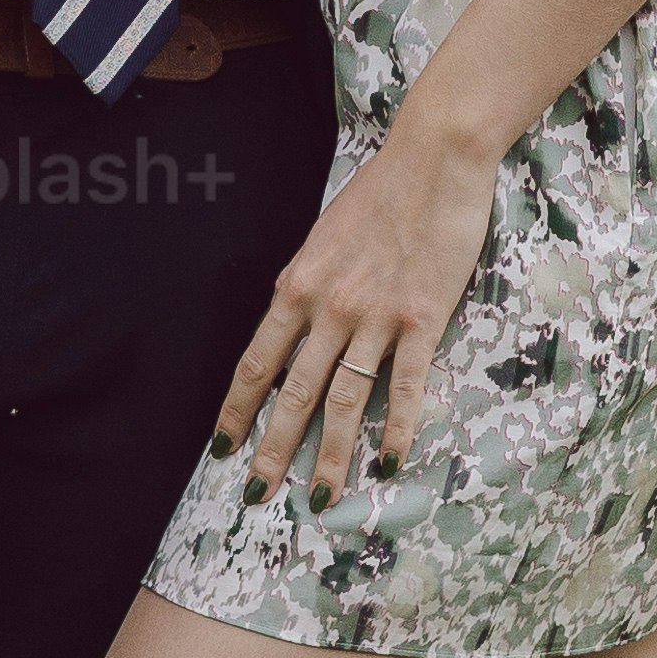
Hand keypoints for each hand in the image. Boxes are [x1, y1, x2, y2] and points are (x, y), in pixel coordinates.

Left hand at [215, 128, 499, 507]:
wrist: (434, 159)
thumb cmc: (380, 193)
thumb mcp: (324, 238)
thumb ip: (308, 285)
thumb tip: (293, 324)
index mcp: (297, 286)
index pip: (257, 364)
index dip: (237, 412)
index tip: (223, 448)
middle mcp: (328, 308)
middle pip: (292, 394)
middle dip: (272, 451)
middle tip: (258, 495)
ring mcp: (374, 317)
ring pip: (344, 401)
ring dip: (330, 455)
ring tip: (322, 498)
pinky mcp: (421, 318)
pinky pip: (403, 385)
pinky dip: (396, 429)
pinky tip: (388, 462)